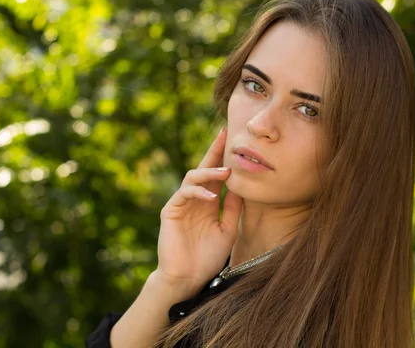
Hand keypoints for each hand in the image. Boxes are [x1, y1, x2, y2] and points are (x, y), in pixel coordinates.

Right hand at [156, 128, 241, 291]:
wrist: (188, 278)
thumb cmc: (208, 256)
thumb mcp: (228, 228)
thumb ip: (233, 207)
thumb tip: (244, 185)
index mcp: (208, 202)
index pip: (216, 175)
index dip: (224, 158)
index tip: (235, 140)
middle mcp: (195, 199)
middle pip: (203, 168)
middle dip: (214, 151)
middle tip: (225, 134)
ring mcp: (182, 203)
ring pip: (193, 177)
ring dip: (209, 172)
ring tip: (226, 172)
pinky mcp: (171, 211)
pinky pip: (184, 193)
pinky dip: (198, 192)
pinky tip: (211, 196)